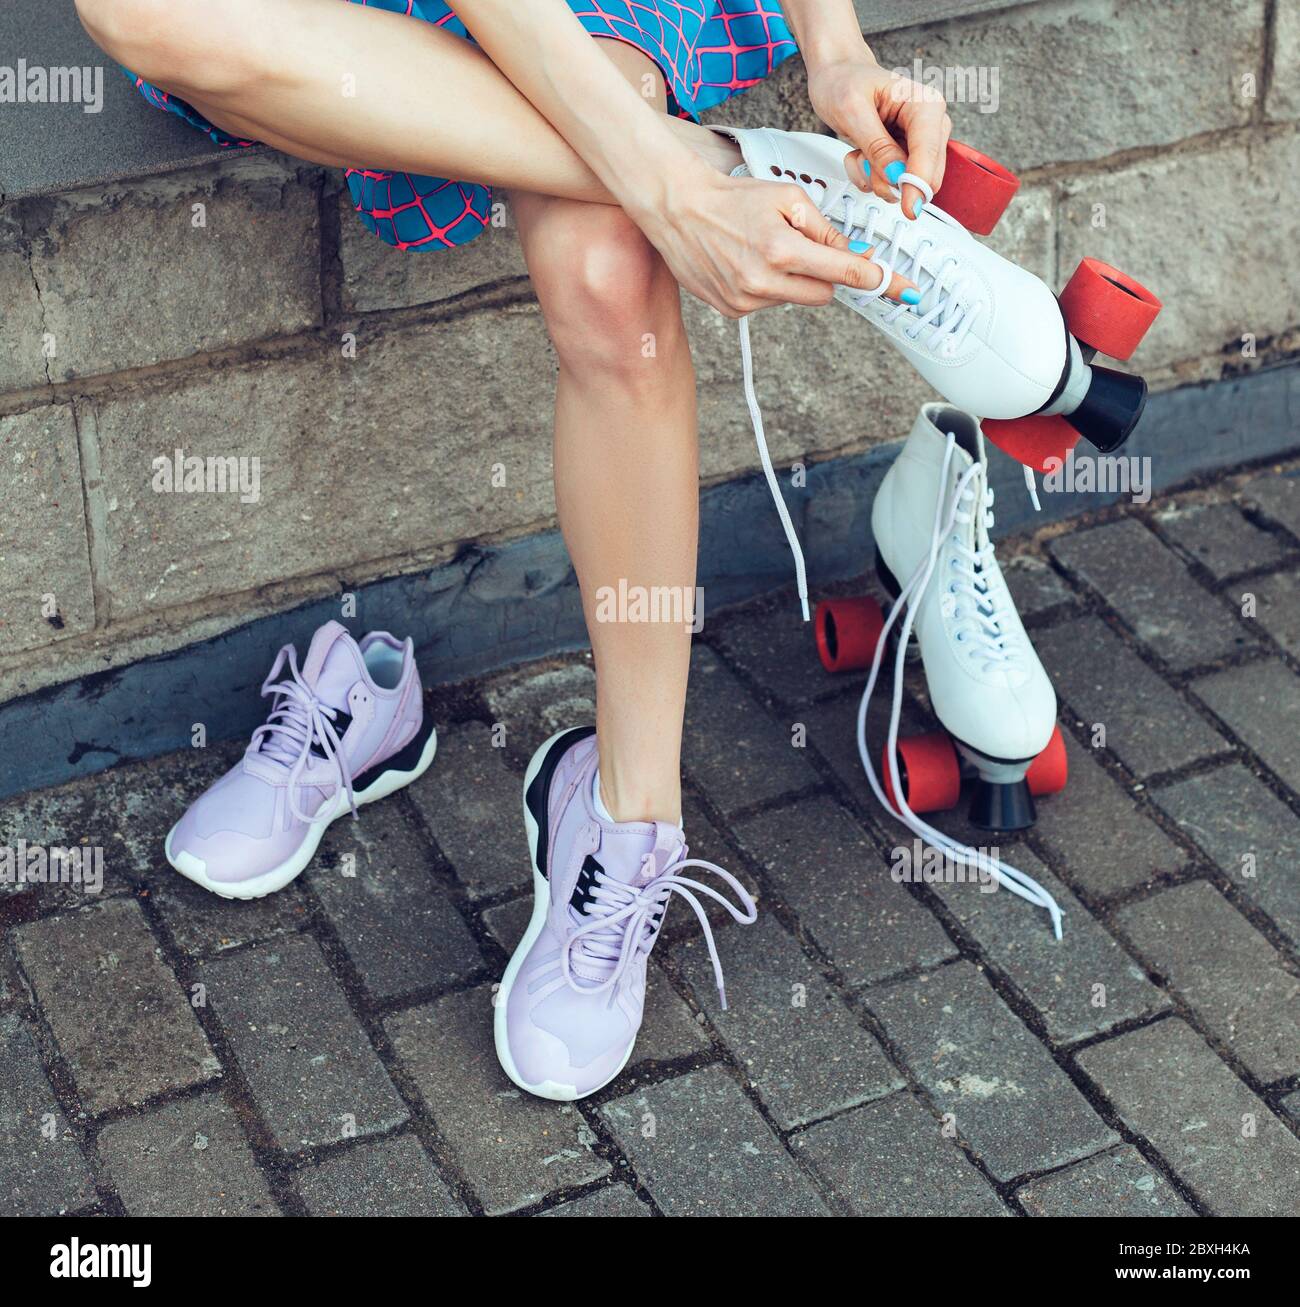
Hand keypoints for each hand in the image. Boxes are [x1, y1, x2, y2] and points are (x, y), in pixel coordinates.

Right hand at [634, 161, 919, 318]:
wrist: (678, 210)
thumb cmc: (733, 197)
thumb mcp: (787, 198)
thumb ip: (823, 229)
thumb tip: (854, 253)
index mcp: (783, 250)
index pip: (844, 272)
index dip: (877, 281)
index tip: (906, 292)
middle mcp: (764, 283)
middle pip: (824, 293)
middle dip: (825, 273)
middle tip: (804, 248)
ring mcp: (746, 301)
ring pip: (795, 299)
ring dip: (792, 279)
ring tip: (762, 249)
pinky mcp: (731, 310)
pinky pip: (768, 304)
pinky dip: (767, 286)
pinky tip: (746, 262)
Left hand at [807, 51, 950, 219]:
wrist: (836, 77)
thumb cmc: (844, 82)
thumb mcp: (853, 111)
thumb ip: (876, 146)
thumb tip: (896, 175)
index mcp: (925, 104)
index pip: (929, 152)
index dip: (918, 183)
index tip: (909, 207)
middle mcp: (929, 123)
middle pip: (926, 174)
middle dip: (891, 178)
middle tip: (864, 161)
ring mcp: (918, 141)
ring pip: (906, 183)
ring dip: (876, 176)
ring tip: (859, 151)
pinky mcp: (904, 155)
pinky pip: (892, 182)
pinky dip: (871, 176)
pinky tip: (862, 154)